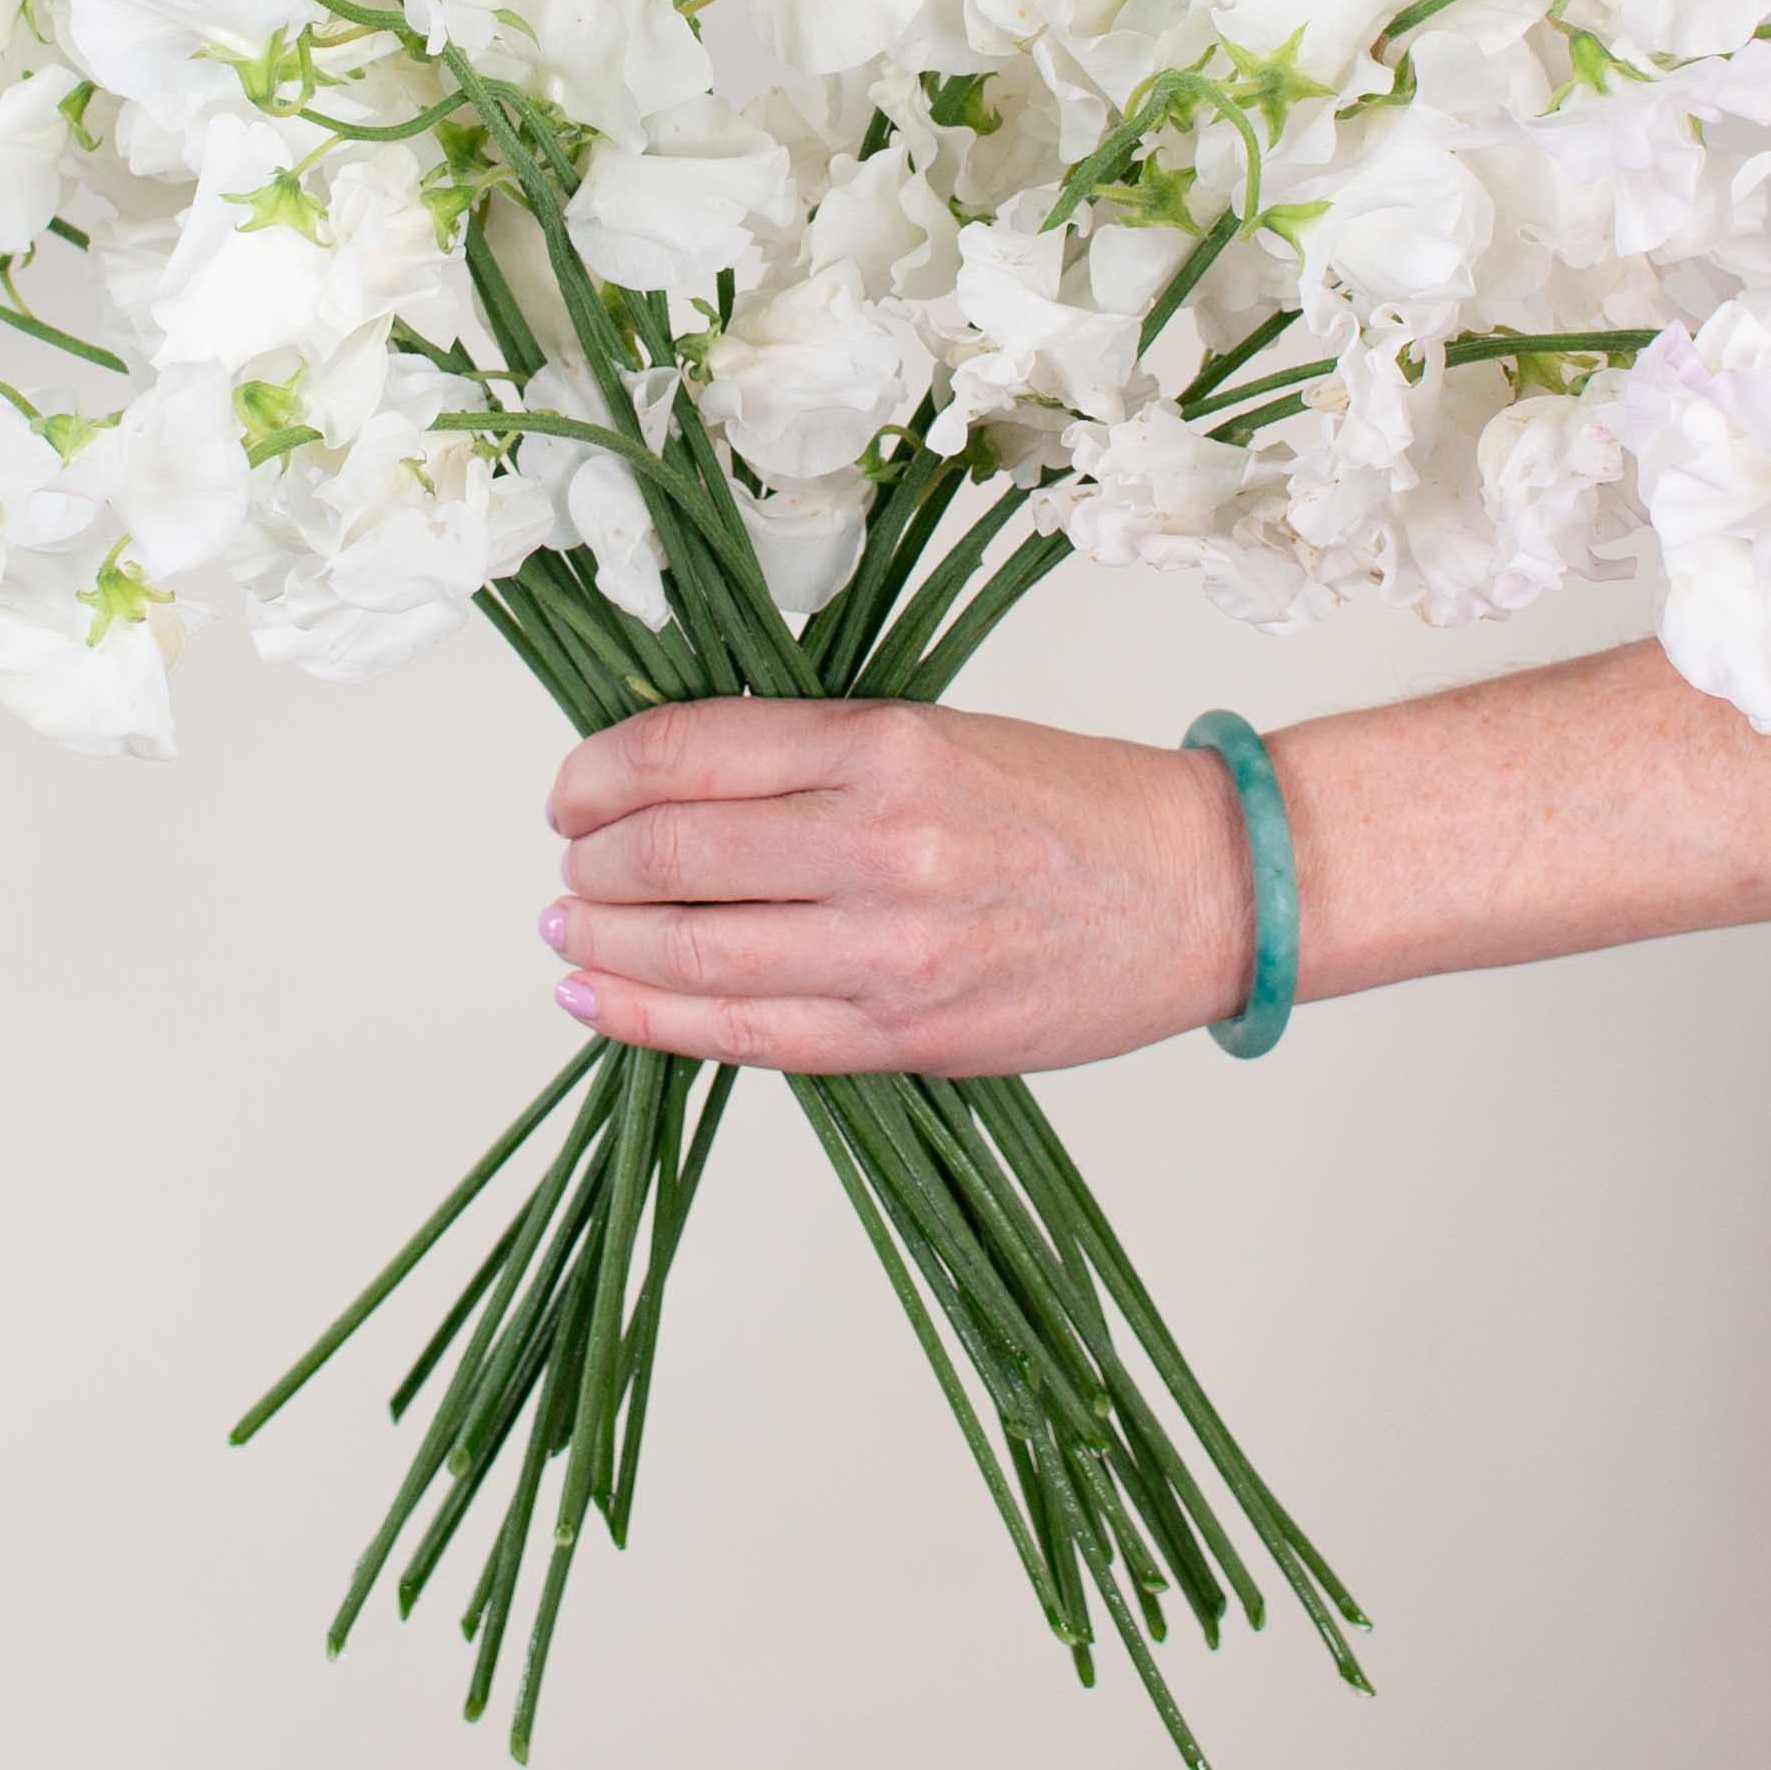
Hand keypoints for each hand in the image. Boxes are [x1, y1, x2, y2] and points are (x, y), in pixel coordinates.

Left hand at [539, 698, 1255, 1074]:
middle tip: (570, 859)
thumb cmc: (1072, 804)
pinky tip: (599, 1000)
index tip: (572, 788)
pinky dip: (651, 1018)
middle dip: (591, 859)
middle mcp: (878, 843)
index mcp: (884, 745)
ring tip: (570, 928)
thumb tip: (667, 781)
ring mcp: (887, 951)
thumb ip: (807, 758)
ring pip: (690, 951)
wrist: (1201, 890)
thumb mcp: (933, 733)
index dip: (598, 772)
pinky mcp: (901, 1035)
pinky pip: (743, 1036)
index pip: (687, 750)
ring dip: (603, 941)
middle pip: (670, 852)